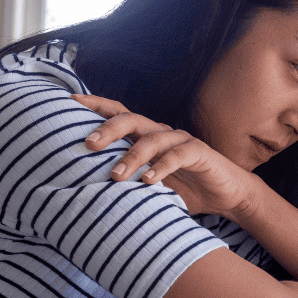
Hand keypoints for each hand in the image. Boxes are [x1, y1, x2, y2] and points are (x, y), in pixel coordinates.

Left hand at [73, 94, 258, 217]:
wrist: (227, 195)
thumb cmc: (186, 189)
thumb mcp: (149, 185)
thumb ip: (127, 182)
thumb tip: (87, 192)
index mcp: (146, 135)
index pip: (118, 113)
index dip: (96, 105)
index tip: (70, 102)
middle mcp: (161, 132)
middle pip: (131, 120)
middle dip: (108, 130)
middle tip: (88, 145)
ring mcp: (180, 140)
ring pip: (151, 140)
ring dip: (132, 157)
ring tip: (115, 176)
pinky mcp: (198, 153)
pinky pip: (177, 156)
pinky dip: (161, 167)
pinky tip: (148, 182)